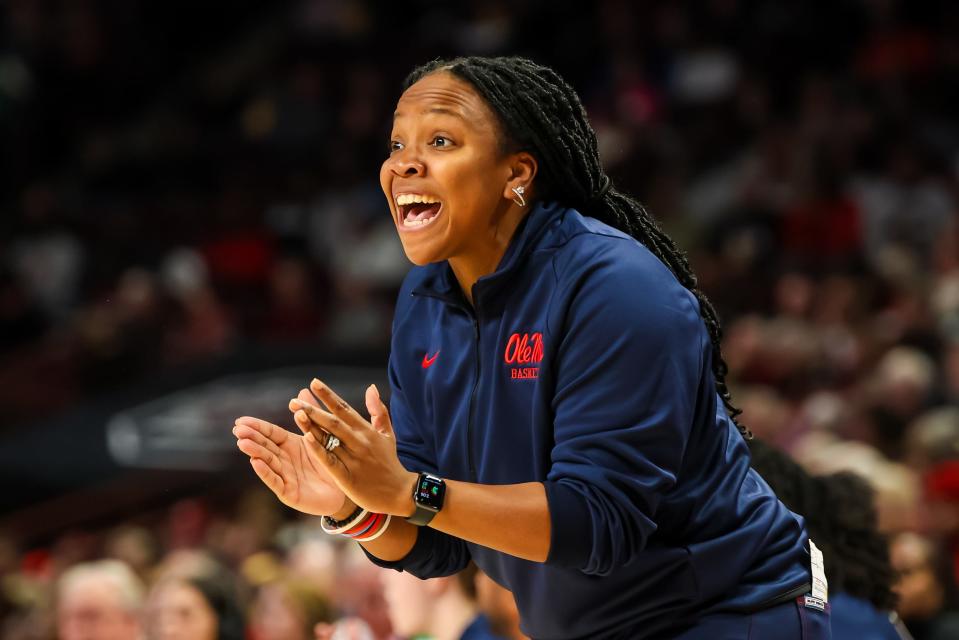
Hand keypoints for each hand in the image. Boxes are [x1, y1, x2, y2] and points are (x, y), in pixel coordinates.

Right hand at [234, 388, 346, 515]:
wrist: (344, 491)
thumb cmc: (331, 463)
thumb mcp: (322, 437)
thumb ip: (311, 416)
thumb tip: (303, 390)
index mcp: (290, 445)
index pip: (271, 433)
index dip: (256, 427)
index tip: (240, 420)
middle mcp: (284, 460)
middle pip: (265, 446)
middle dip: (251, 438)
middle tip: (237, 430)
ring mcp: (285, 477)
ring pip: (268, 462)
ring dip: (255, 452)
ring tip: (243, 443)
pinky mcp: (289, 493)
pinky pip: (276, 482)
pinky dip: (266, 473)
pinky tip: (256, 462)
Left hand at [291, 379, 416, 516]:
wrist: (399, 493)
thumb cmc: (389, 462)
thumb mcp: (387, 434)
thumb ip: (378, 410)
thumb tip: (371, 387)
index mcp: (366, 430)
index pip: (344, 409)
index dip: (328, 396)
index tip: (314, 383)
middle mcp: (359, 441)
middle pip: (333, 421)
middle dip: (313, 409)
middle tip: (294, 401)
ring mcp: (354, 459)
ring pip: (330, 439)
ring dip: (312, 425)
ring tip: (296, 413)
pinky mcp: (348, 477)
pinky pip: (330, 461)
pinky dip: (319, 450)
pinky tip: (307, 439)